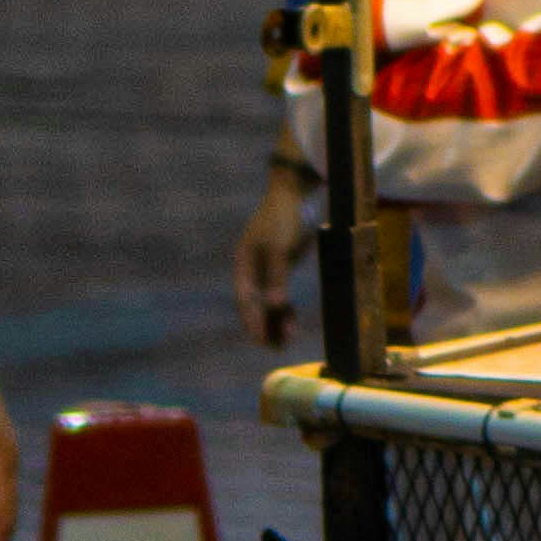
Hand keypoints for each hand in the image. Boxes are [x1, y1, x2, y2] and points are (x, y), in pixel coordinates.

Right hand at [233, 152, 311, 354]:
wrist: (297, 192)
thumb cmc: (285, 217)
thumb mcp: (280, 247)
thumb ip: (277, 276)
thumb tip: (276, 306)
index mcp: (244, 264)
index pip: (246, 301)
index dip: (253, 322)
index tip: (262, 342)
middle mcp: (251, 268)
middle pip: (254, 305)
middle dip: (264, 326)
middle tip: (276, 347)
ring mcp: (265, 267)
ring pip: (266, 301)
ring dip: (275, 319)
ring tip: (287, 338)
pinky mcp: (281, 264)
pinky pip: (278, 292)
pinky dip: (284, 306)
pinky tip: (291, 318)